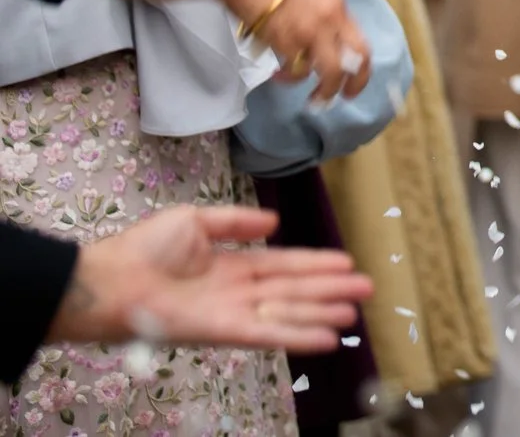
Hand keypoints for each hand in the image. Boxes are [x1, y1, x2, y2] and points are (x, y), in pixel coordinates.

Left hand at [45, 205, 370, 352]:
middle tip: (366, 289)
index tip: (346, 263)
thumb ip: (235, 222)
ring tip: (354, 314)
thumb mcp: (194, 221)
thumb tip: (274, 222)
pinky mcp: (224, 331)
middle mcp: (238, 292)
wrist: (113, 280)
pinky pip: (267, 334)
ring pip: (287, 313)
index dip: (314, 264)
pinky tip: (325, 338)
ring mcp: (233, 313)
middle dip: (329, 290)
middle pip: (293, 290)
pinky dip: (297, 335)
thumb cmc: (145, 248)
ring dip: (321, 313)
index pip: (282, 265)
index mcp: (231, 266)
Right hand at [232, 0, 369, 101]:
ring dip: (321, 91)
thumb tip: (327, 37)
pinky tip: (279, 76)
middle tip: (343, 98)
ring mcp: (311, 31)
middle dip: (352, 84)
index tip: (355, 80)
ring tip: (312, 100)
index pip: (361, 42)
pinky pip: (296, 70)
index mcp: (338, 4)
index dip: (361, 67)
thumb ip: (324, 12)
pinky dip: (288, 78)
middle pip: (353, 60)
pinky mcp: (288, 41)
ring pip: (329, 71)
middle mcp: (331, 18)